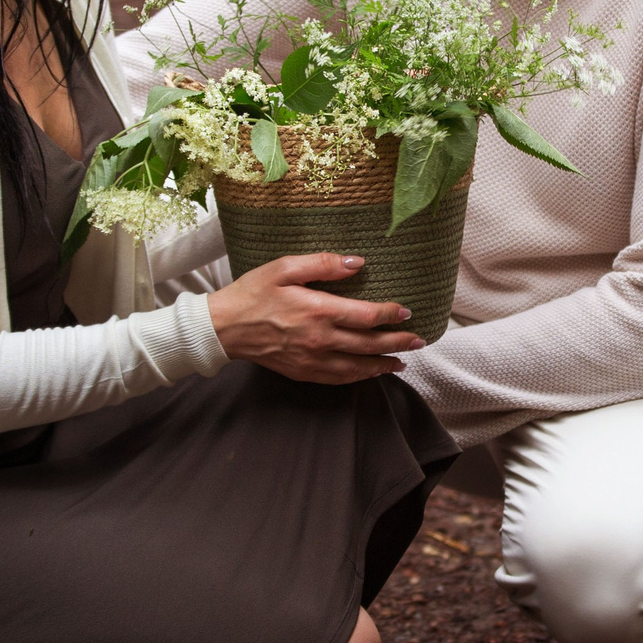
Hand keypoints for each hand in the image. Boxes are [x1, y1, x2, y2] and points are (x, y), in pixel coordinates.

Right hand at [209, 253, 424, 384]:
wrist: (223, 327)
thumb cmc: (253, 293)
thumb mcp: (284, 267)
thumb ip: (323, 264)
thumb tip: (357, 263)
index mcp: (318, 310)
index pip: (367, 316)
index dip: (391, 315)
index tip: (406, 312)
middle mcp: (320, 339)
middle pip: (369, 345)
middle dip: (398, 343)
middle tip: (419, 340)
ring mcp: (312, 360)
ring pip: (357, 368)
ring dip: (383, 365)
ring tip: (402, 361)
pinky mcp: (302, 372)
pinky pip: (338, 379)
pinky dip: (359, 378)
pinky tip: (370, 374)